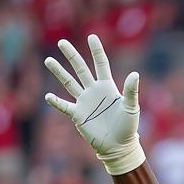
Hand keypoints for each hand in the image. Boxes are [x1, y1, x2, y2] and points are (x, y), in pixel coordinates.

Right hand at [44, 34, 144, 175]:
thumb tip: (135, 74)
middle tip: (62, 43)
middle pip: (81, 69)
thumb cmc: (128, 128)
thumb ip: (131, 91)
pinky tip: (48, 96)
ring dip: (59, 72)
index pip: (101, 65)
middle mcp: (94, 92)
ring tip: (48, 60)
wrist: (119, 147)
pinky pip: (64, 106)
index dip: (97, 51)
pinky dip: (56, 102)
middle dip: (72, 56)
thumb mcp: (131, 108)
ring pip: (69, 83)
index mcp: (107, 87)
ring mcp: (85, 102)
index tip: (92, 37)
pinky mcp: (78, 115)